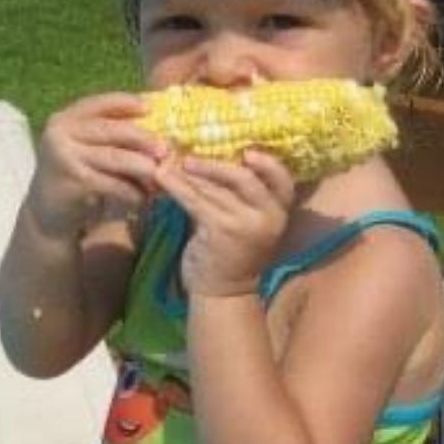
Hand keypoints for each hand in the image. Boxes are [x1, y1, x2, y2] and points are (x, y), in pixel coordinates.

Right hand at [27, 92, 166, 240]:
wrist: (47, 213)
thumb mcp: (86, 149)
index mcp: (66, 119)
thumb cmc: (76, 176)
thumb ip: (109, 136)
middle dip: (141, 137)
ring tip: (159, 174)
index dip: (125, 102)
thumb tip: (155, 128)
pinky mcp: (73, 182)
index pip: (98, 104)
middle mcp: (61, 133)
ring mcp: (65, 157)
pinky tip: (143, 199)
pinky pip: (112, 184)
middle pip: (110, 129)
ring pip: (114, 157)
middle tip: (165, 148)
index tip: (150, 107)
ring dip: (141, 166)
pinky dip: (132, 191)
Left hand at [156, 149, 298, 298]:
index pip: (283, 180)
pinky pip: (196, 200)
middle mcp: (268, 217)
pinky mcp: (221, 231)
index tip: (247, 151)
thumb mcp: (246, 222)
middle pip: (245, 178)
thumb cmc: (233, 252)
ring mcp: (245, 224)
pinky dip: (176, 185)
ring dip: (189, 172)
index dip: (268, 163)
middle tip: (188, 156)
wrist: (224, 292)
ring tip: (167, 161)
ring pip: (216, 188)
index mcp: (280, 212)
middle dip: (215, 164)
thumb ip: (237, 194)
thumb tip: (210, 155)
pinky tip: (161, 177)